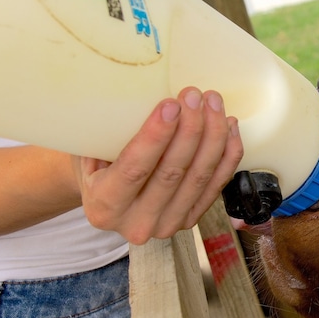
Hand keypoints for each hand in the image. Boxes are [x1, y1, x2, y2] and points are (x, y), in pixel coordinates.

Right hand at [75, 86, 242, 243]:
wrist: (106, 201)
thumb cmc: (96, 167)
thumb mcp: (89, 151)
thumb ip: (108, 134)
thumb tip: (141, 93)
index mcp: (103, 206)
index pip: (134, 169)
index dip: (156, 136)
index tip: (171, 104)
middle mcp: (137, 223)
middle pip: (173, 172)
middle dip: (189, 129)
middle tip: (195, 95)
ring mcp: (168, 224)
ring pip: (199, 177)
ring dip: (212, 136)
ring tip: (213, 103)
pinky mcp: (191, 220)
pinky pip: (217, 185)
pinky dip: (227, 154)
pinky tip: (229, 127)